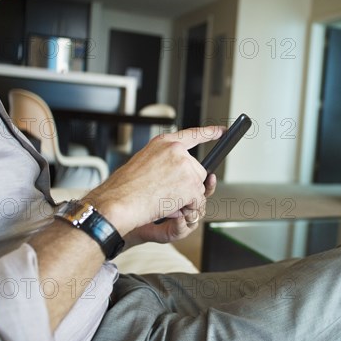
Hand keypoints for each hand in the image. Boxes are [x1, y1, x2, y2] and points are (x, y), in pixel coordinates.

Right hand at [83, 126, 223, 236]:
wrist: (118, 202)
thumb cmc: (124, 188)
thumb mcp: (143, 162)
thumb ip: (164, 162)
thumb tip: (182, 174)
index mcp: (163, 143)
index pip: (192, 134)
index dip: (209, 133)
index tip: (222, 131)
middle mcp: (177, 151)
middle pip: (198, 171)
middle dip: (188, 185)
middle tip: (167, 193)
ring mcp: (185, 167)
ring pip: (199, 188)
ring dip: (186, 199)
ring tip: (163, 199)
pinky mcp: (191, 184)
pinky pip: (198, 202)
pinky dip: (187, 209)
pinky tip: (170, 207)